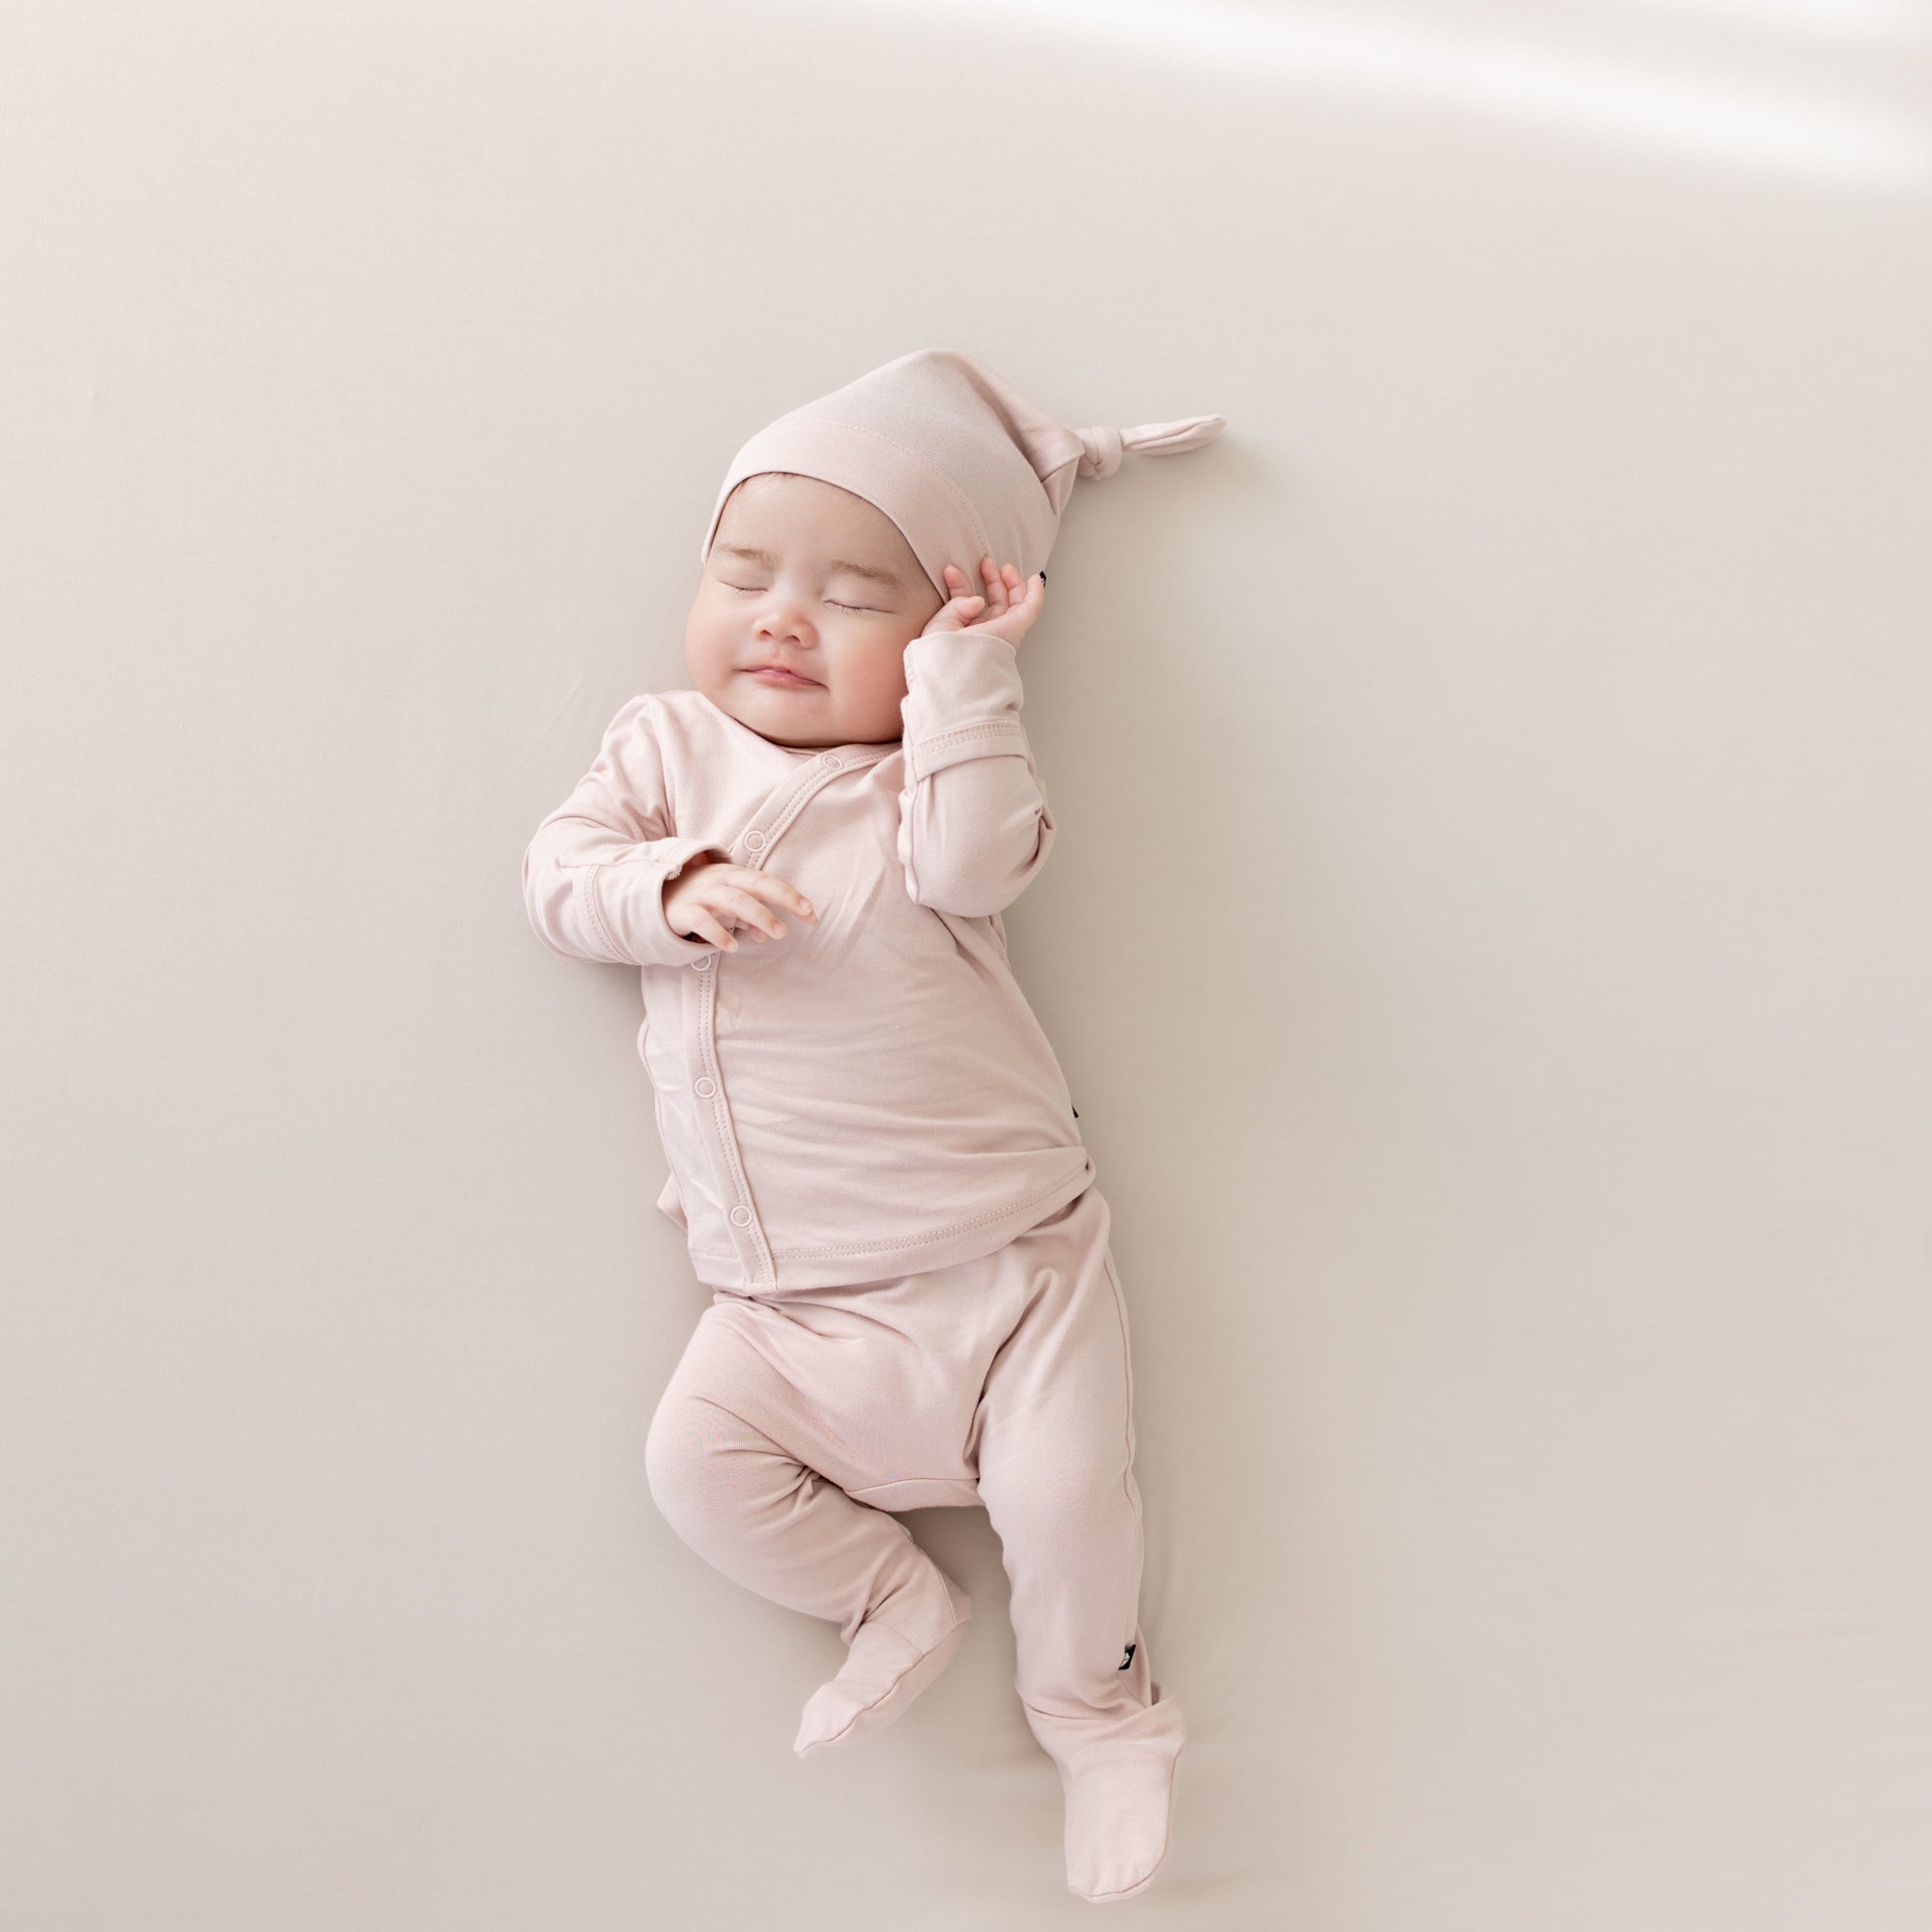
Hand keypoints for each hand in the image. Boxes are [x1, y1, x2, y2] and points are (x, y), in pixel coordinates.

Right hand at [664, 855, 817, 952]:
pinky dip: (719, 933)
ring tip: (776, 933)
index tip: (811, 913)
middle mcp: (719, 880)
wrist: (653, 896)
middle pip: (755, 885)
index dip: (790, 895)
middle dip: (781, 898)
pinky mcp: (682, 911)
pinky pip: (702, 921)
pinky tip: (733, 947)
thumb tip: (768, 935)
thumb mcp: (727, 905)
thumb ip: (749, 918)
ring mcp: (701, 894)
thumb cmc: (699, 899)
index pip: (767, 882)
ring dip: (758, 915)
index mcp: (733, 875)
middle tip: (803, 917)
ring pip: (733, 900)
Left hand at [919, 556, 1045, 649]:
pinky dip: (1036, 593)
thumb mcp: (941, 624)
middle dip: (991, 580)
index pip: (968, 605)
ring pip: (1012, 603)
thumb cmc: (941, 656)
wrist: (952, 670)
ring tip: (1003, 567)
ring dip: (1010, 582)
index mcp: (967, 633)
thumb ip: (956, 607)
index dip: (960, 585)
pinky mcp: (1014, 628)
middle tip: (984, 563)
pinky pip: (1031, 609)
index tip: (950, 571)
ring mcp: (1001, 631)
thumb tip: (978, 600)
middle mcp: (986, 633)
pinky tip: (1035, 579)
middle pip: (994, 602)